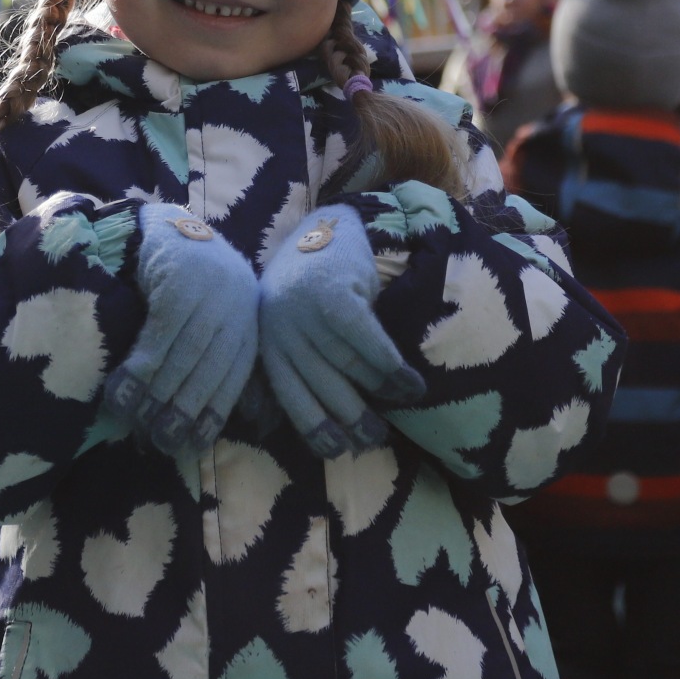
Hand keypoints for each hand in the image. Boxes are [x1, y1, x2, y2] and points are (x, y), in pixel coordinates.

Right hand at [104, 203, 259, 458]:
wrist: (166, 226)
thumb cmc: (189, 284)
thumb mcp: (215, 319)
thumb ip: (219, 361)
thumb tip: (225, 424)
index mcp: (249, 323)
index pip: (233, 379)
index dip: (211, 415)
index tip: (189, 445)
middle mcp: (237, 307)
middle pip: (209, 370)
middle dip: (183, 409)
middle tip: (159, 440)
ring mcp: (210, 291)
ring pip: (184, 355)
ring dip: (156, 393)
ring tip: (132, 418)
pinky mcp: (181, 279)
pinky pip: (161, 333)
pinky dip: (141, 365)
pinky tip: (121, 387)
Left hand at [257, 205, 424, 459]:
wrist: (330, 226)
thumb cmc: (311, 288)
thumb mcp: (290, 327)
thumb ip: (292, 367)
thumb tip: (287, 430)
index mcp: (268, 343)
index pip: (291, 398)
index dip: (316, 429)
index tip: (339, 452)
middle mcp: (281, 329)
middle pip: (324, 389)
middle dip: (353, 419)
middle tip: (376, 440)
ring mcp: (306, 312)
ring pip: (351, 368)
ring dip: (381, 393)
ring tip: (402, 406)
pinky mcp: (335, 297)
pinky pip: (369, 345)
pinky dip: (393, 368)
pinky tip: (411, 384)